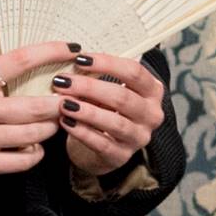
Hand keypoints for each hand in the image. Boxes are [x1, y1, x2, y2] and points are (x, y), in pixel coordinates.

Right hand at [0, 45, 67, 189]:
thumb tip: (35, 72)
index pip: (18, 60)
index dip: (51, 52)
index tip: (72, 50)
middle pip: (34, 105)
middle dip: (58, 105)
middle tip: (67, 104)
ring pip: (33, 134)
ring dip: (49, 130)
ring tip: (49, 127)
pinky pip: (21, 160)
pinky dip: (34, 154)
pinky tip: (33, 149)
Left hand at [55, 49, 165, 177]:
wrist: (103, 145)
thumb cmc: (105, 109)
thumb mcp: (108, 89)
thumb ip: (98, 76)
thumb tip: (73, 58)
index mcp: (152, 91)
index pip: (134, 72)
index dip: (106, 64)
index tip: (79, 58)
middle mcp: (152, 114)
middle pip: (122, 97)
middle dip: (89, 87)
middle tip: (63, 81)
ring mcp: (139, 137)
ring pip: (114, 122)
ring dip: (86, 111)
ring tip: (63, 103)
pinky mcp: (122, 156)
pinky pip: (102, 144)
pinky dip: (82, 132)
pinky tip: (66, 122)